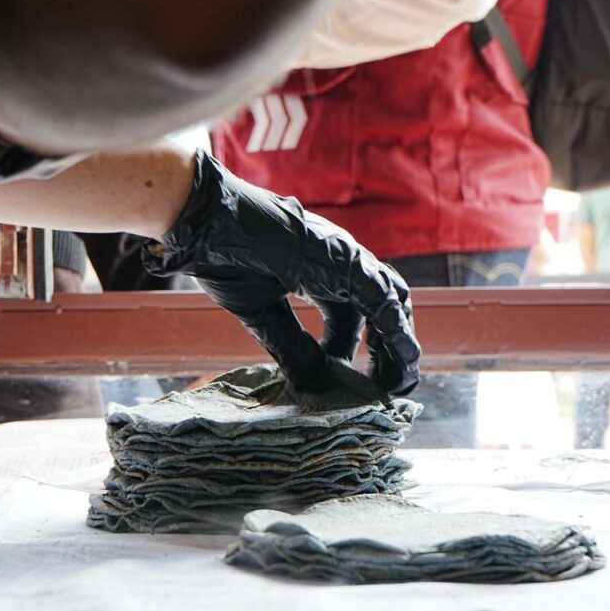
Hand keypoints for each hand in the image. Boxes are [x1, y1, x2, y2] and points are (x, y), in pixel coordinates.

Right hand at [143, 150, 420, 395]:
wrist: (207, 224)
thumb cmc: (225, 257)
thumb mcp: (262, 314)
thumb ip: (290, 347)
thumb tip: (313, 385)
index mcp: (322, 274)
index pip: (354, 317)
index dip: (357, 350)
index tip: (354, 381)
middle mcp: (341, 264)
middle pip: (381, 311)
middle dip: (387, 350)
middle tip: (386, 386)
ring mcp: (346, 258)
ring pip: (391, 303)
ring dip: (399, 343)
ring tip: (399, 379)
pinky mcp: (345, 259)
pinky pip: (382, 297)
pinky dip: (395, 329)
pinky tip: (402, 356)